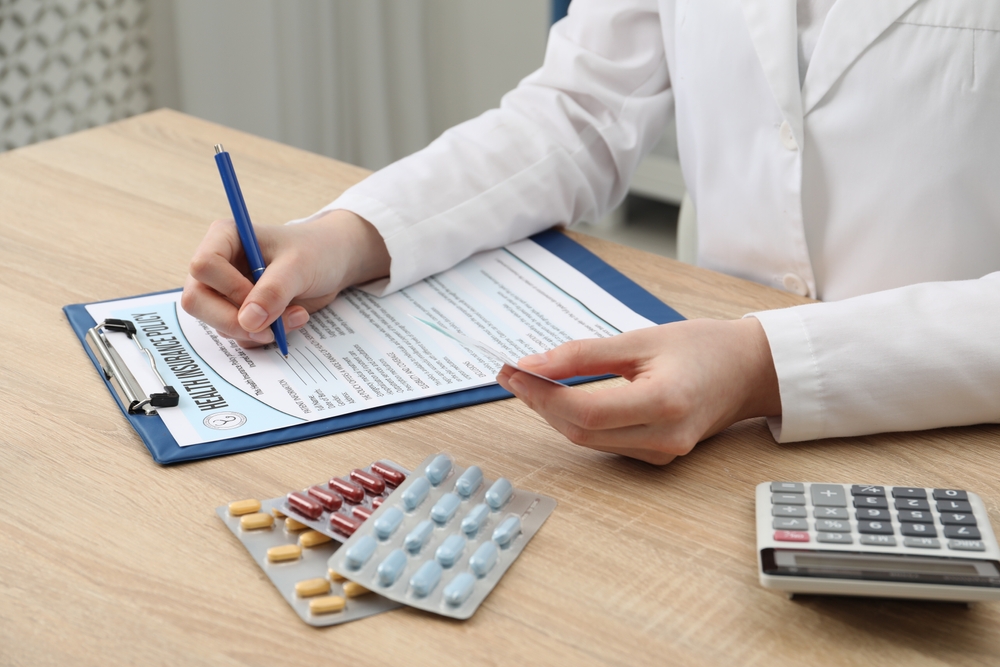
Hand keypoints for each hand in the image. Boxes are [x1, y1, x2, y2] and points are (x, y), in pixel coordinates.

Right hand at [181, 209, 389, 346]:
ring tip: (296, 315)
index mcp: (225, 238)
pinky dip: (264, 336)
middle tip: (270, 328)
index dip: (229, 289)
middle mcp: (218, 265)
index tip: (261, 298)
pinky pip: (238, 335)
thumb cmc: (316, 251)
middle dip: (233, 321)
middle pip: (197, 301)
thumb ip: (273, 291)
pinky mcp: (240, 312)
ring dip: (257, 331)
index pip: (203, 266)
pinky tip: (291, 320)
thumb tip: (247, 321)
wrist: (334, 262)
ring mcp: (226, 291)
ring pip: (217, 323)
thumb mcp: (299, 266)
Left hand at [495, 318, 779, 463]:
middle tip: (514, 374)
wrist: (748, 371)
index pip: (586, 412)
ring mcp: (663, 453)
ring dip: (555, 414)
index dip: (542, 395)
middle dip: (541, 404)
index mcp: (665, 404)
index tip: (513, 371)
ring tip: (531, 382)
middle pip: (581, 431)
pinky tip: (563, 399)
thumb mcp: (640, 340)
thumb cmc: (703, 348)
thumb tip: (532, 365)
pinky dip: (578, 422)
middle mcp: (664, 438)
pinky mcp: (658, 456)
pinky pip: (605, 443)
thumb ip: (583, 355)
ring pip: (588, 441)